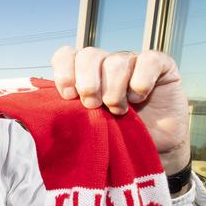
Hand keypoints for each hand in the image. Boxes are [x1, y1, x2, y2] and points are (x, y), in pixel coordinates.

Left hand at [51, 46, 189, 174]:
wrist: (153, 149)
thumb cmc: (115, 138)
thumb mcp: (86, 126)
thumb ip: (68, 112)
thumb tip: (44, 106)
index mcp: (84, 74)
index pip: (66, 56)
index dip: (64, 72)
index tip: (68, 96)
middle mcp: (106, 64)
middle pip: (88, 55)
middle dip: (88, 83)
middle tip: (93, 105)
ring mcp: (133, 62)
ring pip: (116, 62)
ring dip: (114, 91)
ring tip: (118, 111)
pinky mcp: (161, 65)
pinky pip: (148, 60)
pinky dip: (141, 82)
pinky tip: (139, 98)